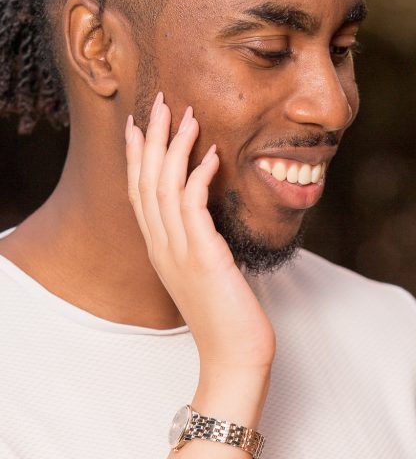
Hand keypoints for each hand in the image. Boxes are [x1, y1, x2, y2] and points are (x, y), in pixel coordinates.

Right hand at [125, 93, 275, 375]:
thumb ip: (201, 247)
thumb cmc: (228, 320)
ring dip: (175, 147)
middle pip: (146, 181)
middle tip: (158, 102)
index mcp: (160, 251)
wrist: (235, 357)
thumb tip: (212, 225)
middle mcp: (162, 248)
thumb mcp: (208, 275)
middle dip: (151, 138)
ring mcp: (179, 252)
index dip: (136, 156)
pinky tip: (212, 154)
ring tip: (186, 114)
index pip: (139, 193)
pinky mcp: (202, 257)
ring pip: (165, 187)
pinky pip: (193, 206)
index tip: (138, 124)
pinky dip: (200, 176)